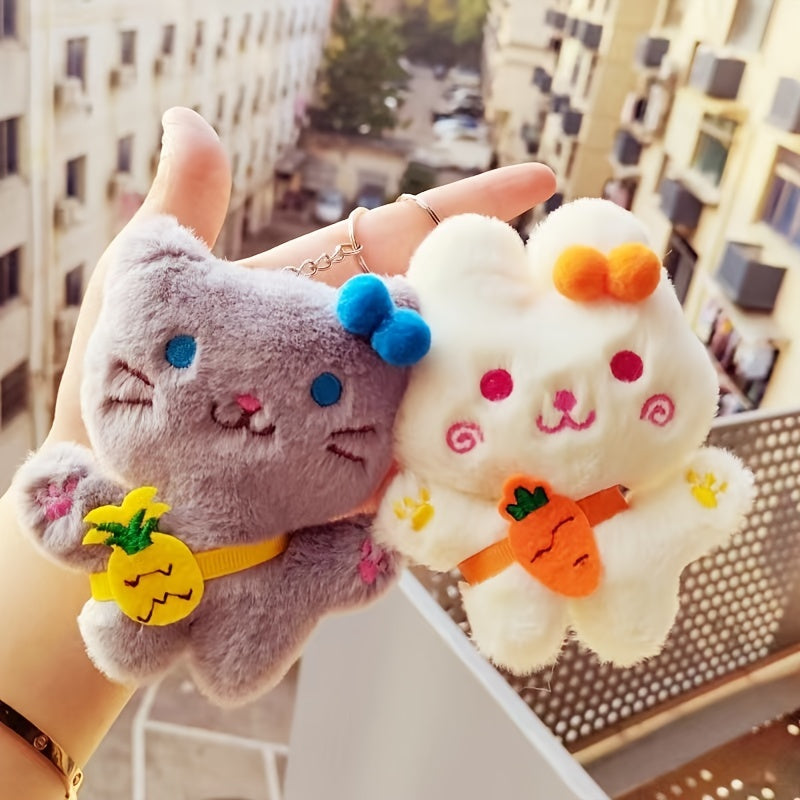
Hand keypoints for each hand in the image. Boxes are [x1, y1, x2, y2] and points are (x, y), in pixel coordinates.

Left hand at [49, 106, 554, 447]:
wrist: (114, 486)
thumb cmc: (115, 382)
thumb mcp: (140, 284)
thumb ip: (183, 210)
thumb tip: (193, 119)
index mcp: (313, 290)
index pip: (403, 232)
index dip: (473, 204)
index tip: (541, 178)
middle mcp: (346, 347)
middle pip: (440, 306)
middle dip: (504, 289)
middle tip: (569, 281)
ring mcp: (357, 410)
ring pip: (442, 383)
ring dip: (495, 372)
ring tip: (558, 361)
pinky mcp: (354, 473)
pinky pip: (418, 458)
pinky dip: (459, 451)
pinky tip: (507, 445)